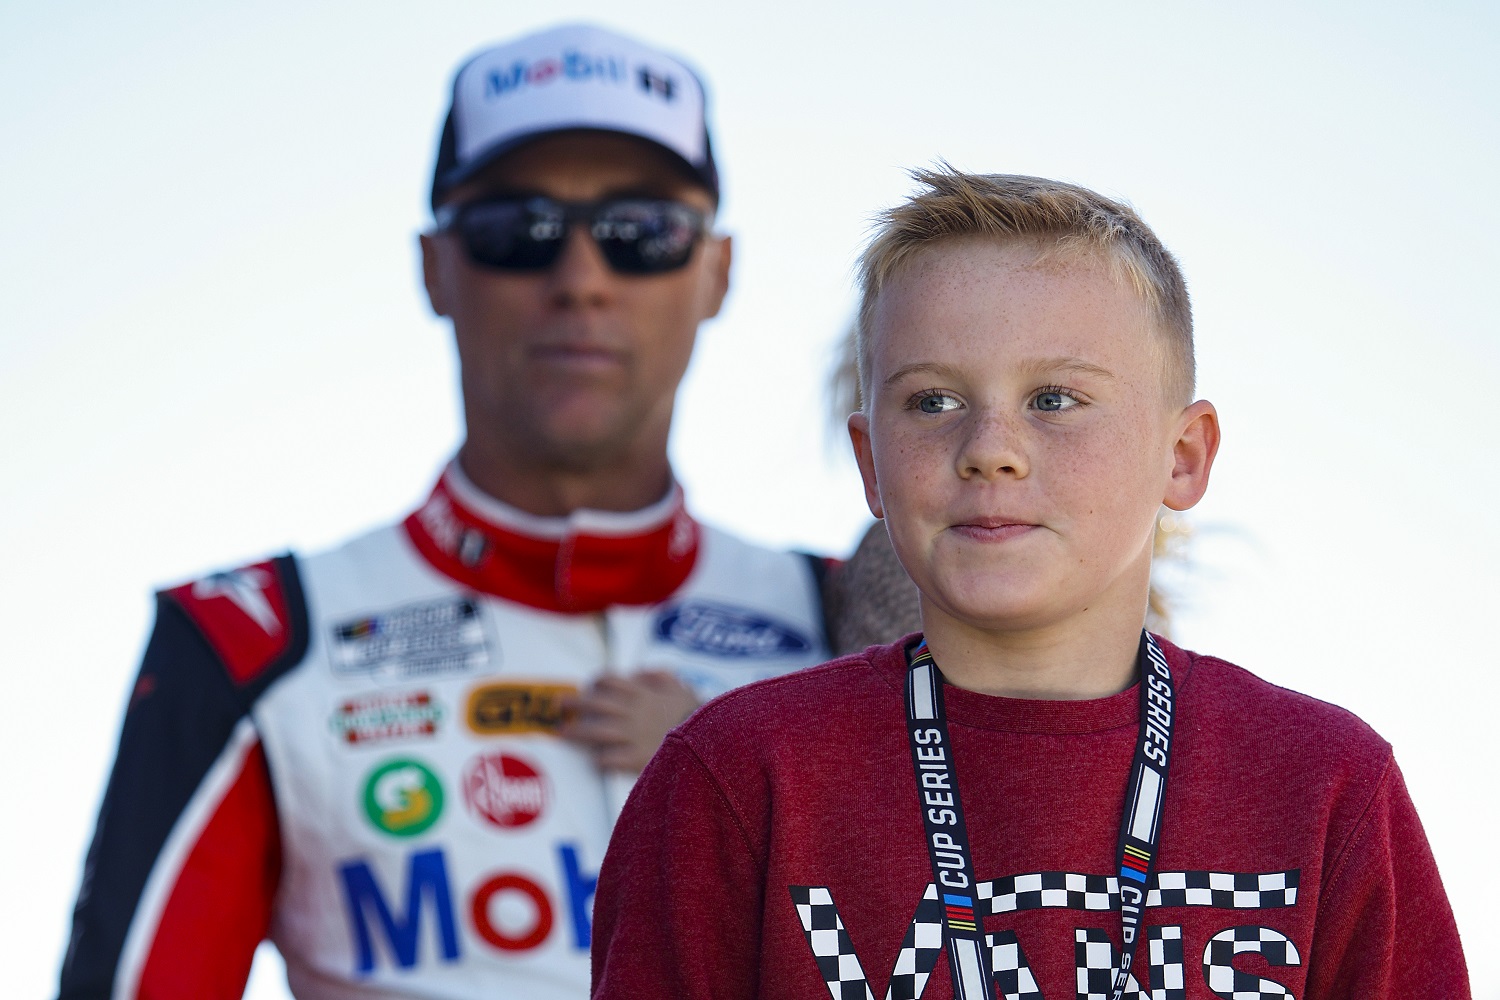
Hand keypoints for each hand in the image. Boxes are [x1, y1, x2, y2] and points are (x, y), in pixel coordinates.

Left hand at [561, 670, 700, 773]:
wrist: (710, 741)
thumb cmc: (697, 713)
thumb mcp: (682, 688)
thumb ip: (661, 676)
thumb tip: (641, 672)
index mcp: (643, 694)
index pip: (611, 680)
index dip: (597, 682)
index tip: (589, 686)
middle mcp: (632, 712)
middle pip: (595, 704)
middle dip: (574, 703)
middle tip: (559, 704)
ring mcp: (633, 736)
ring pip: (596, 731)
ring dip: (576, 732)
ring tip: (562, 733)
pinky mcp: (637, 759)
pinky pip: (610, 758)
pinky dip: (600, 759)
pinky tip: (595, 761)